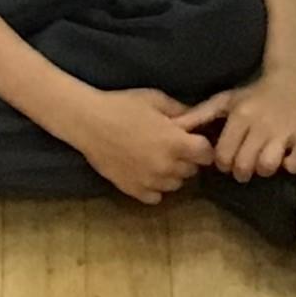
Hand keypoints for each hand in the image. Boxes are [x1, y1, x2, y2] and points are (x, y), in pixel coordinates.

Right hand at [76, 85, 218, 203]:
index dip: (202, 146)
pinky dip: (155, 186)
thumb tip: (197, 120)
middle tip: (171, 146)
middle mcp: (167, 166)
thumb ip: (181, 111)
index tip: (193, 140)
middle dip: (187, 158)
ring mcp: (151, 181)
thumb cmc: (122, 106)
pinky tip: (145, 171)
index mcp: (176, 143)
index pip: (207, 154)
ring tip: (156, 158)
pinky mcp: (134, 190)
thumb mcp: (156, 100)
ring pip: (176, 184)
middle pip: (192, 170)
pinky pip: (156, 196)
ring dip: (171, 173)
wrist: (88, 122)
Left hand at [209, 69, 295, 180]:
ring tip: (265, 162)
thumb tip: (174, 126)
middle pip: (245, 165)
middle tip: (245, 166)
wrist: (293, 80)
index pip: (224, 155)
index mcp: (240, 116)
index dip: (223, 163)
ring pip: (268, 167)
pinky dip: (291, 166)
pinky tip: (286, 158)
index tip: (228, 160)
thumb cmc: (254, 95)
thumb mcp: (225, 100)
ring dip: (265, 169)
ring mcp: (285, 132)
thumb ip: (200, 115)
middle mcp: (261, 125)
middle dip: (243, 171)